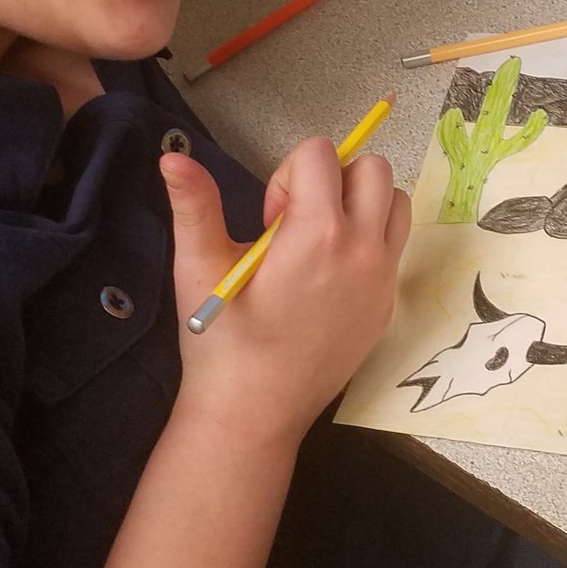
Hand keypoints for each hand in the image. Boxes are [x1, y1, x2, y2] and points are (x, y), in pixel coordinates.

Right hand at [161, 139, 408, 449]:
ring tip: (317, 242)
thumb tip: (172, 155)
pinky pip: (394, 245)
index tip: (270, 220)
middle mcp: (363, 250)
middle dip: (332, 179)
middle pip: (372, 167)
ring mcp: (383, 279)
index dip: (287, 175)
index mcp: (318, 234)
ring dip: (359, 205)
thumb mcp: (199, 268)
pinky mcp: (388, 304)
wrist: (254, 415)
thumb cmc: (223, 342)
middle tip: (296, 224)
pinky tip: (328, 276)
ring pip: (394, 201)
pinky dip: (369, 240)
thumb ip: (194, 205)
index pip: (321, 152)